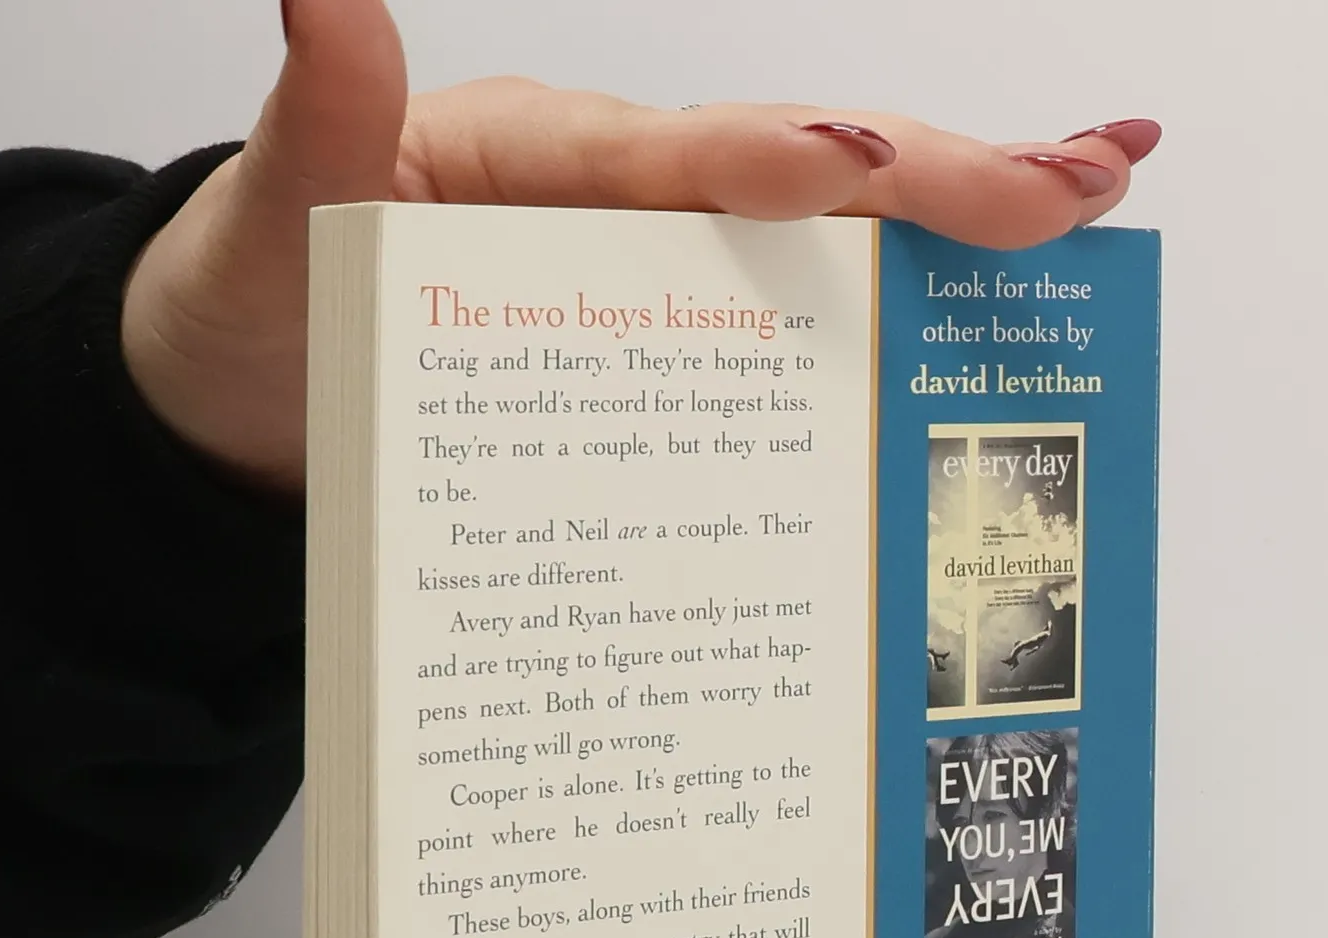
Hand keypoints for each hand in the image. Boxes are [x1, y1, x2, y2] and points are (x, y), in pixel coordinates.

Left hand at [120, 0, 1159, 493]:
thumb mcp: (266, 230)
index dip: (775, 159)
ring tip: (1081, 228)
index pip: (671, 151)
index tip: (866, 175)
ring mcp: (647, 282)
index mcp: (531, 161)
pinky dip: (880, 340)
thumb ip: (315, 129)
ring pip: (815, 256)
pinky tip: (967, 356)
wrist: (243, 418)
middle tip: (1084, 181)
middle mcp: (613, 207)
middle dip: (936, 179)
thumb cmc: (257, 317)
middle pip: (792, 178)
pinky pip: (778, 346)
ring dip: (948, 246)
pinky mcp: (658, 360)